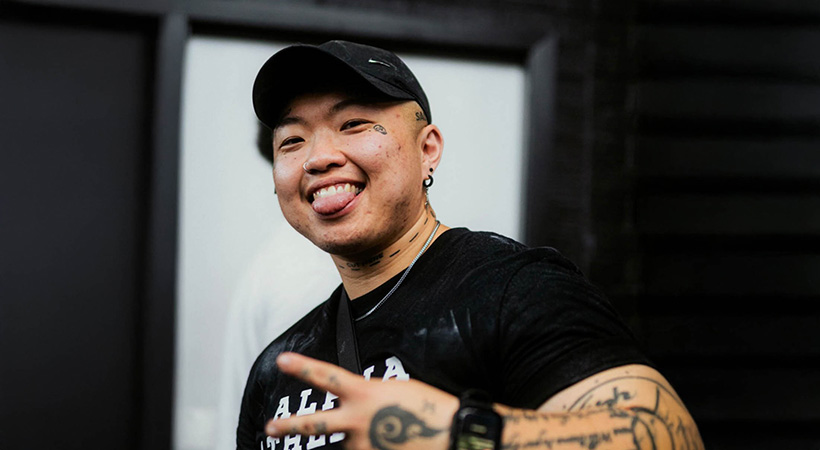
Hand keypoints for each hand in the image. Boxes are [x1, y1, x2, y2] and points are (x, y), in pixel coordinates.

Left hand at [266, 352, 458, 449]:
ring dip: (359, 441)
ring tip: (384, 437)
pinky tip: (391, 445)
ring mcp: (361, 444)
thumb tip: (356, 407)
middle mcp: (356, 420)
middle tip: (269, 427)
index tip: (282, 360)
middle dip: (289, 425)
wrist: (451, 434)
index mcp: (364, 393)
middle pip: (314, 423)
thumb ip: (368, 396)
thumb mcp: (394, 390)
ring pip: (347, 443)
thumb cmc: (428, 407)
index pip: (326, 377)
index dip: (302, 367)